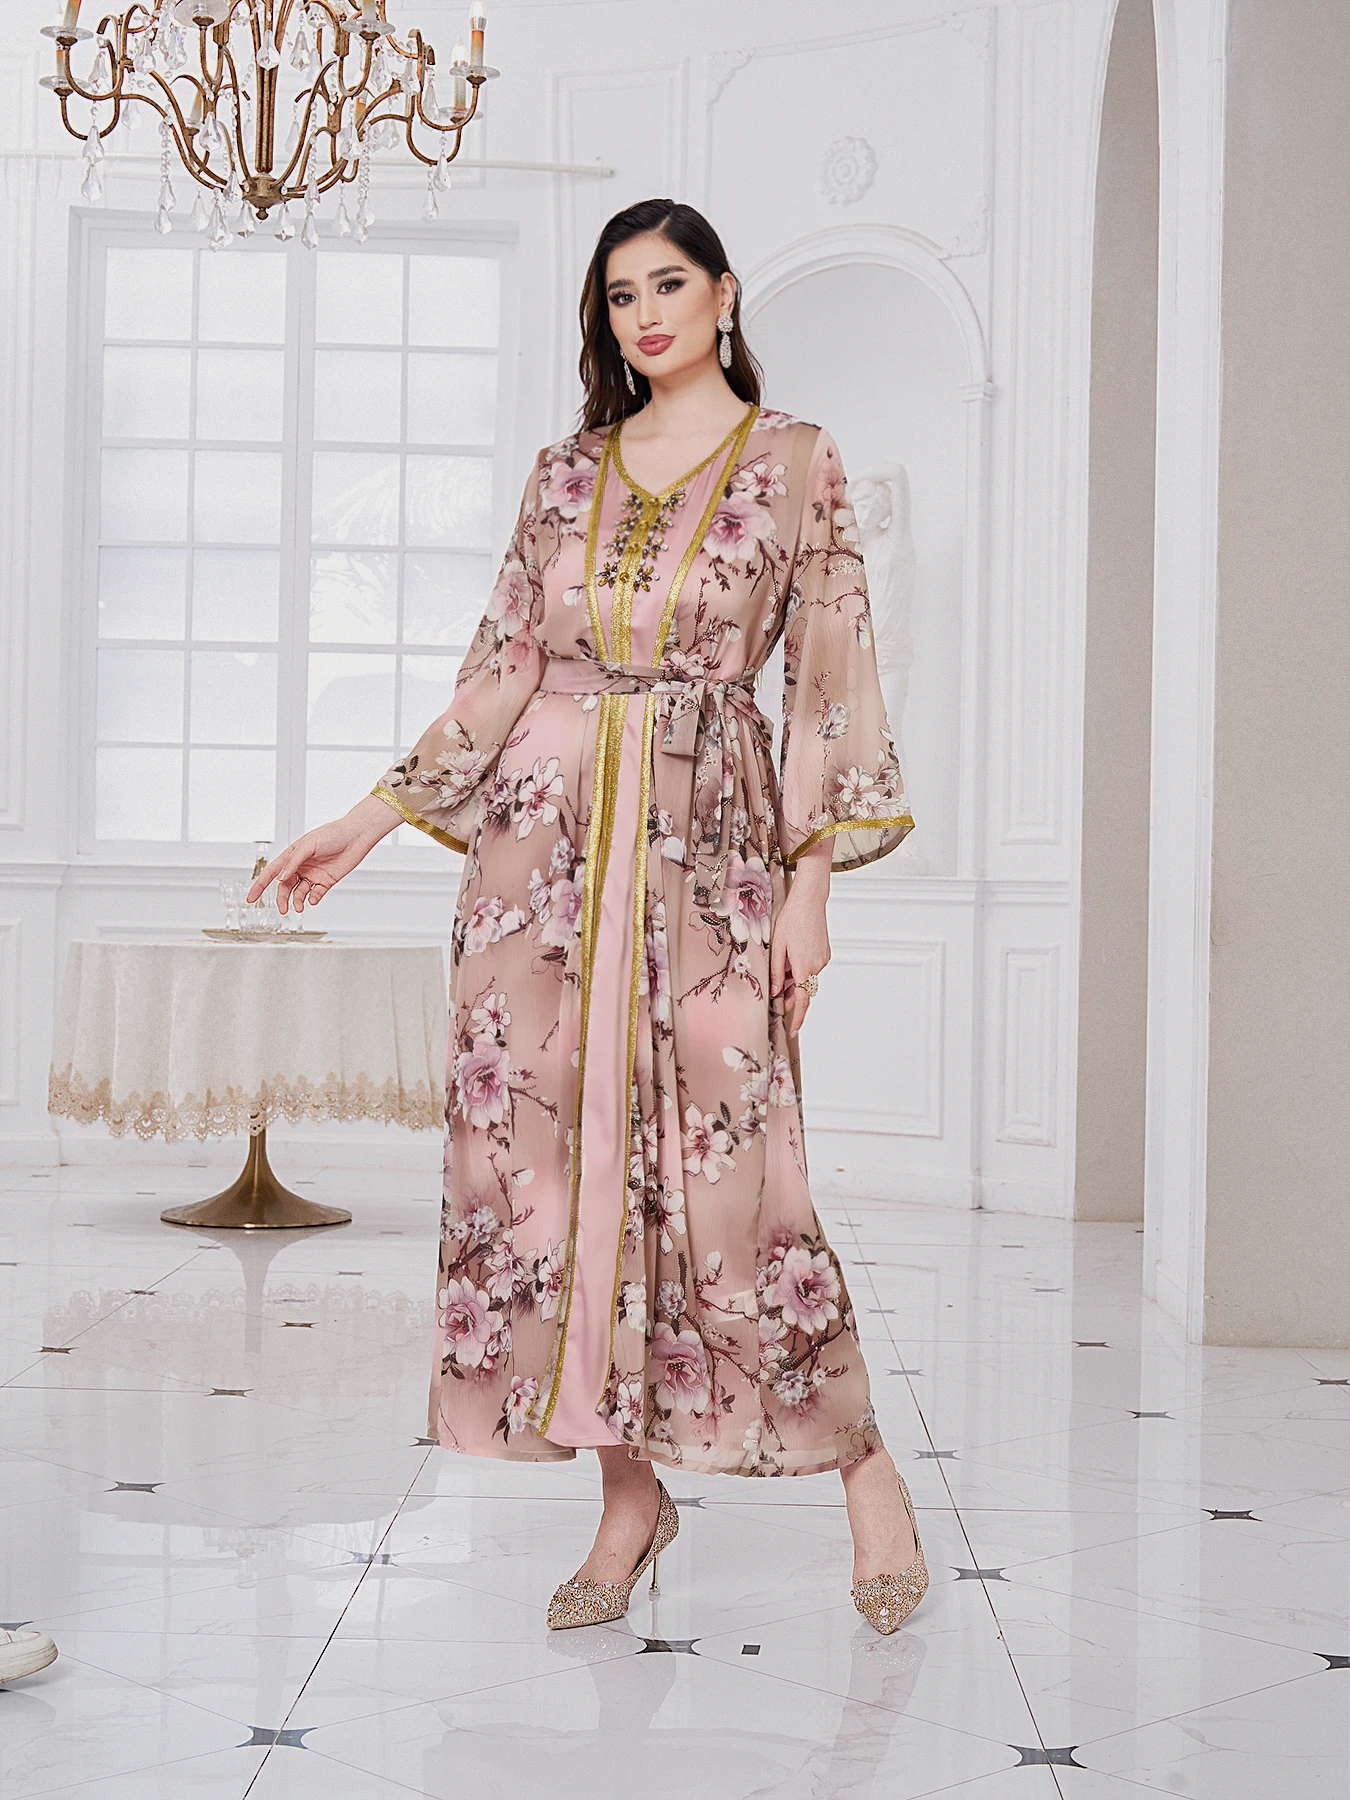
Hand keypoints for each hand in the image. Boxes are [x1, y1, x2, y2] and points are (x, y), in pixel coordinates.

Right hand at [246, 796, 396, 914]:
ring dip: (296, 901)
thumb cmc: (332, 834)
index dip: (259, 885)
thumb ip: (293, 862)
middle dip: (281, 899)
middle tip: (282, 910)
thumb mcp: (309, 845)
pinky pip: (315, 894)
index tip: (251, 898)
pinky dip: (312, 899)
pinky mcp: (326, 882)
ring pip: (298, 893)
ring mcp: (313, 875)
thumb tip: (280, 878)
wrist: (356, 837)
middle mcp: (301, 866)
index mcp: (292, 855)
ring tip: (298, 907)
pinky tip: (313, 898)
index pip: (271, 872)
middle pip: (284, 887)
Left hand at [770, 845, 831, 1034]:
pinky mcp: (825, 953)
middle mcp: (817, 966)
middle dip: (790, 994)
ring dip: (794, 979)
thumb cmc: (791, 920)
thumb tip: (777, 992)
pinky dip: (801, 969)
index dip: (797, 1018)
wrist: (810, 901)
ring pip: (807, 978)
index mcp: (804, 966)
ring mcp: (823, 960)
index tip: (793, 1031)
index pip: (802, 1001)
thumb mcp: (777, 947)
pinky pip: (811, 968)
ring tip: (782, 962)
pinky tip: (791, 955)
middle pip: (803, 990)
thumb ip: (777, 972)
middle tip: (776, 991)